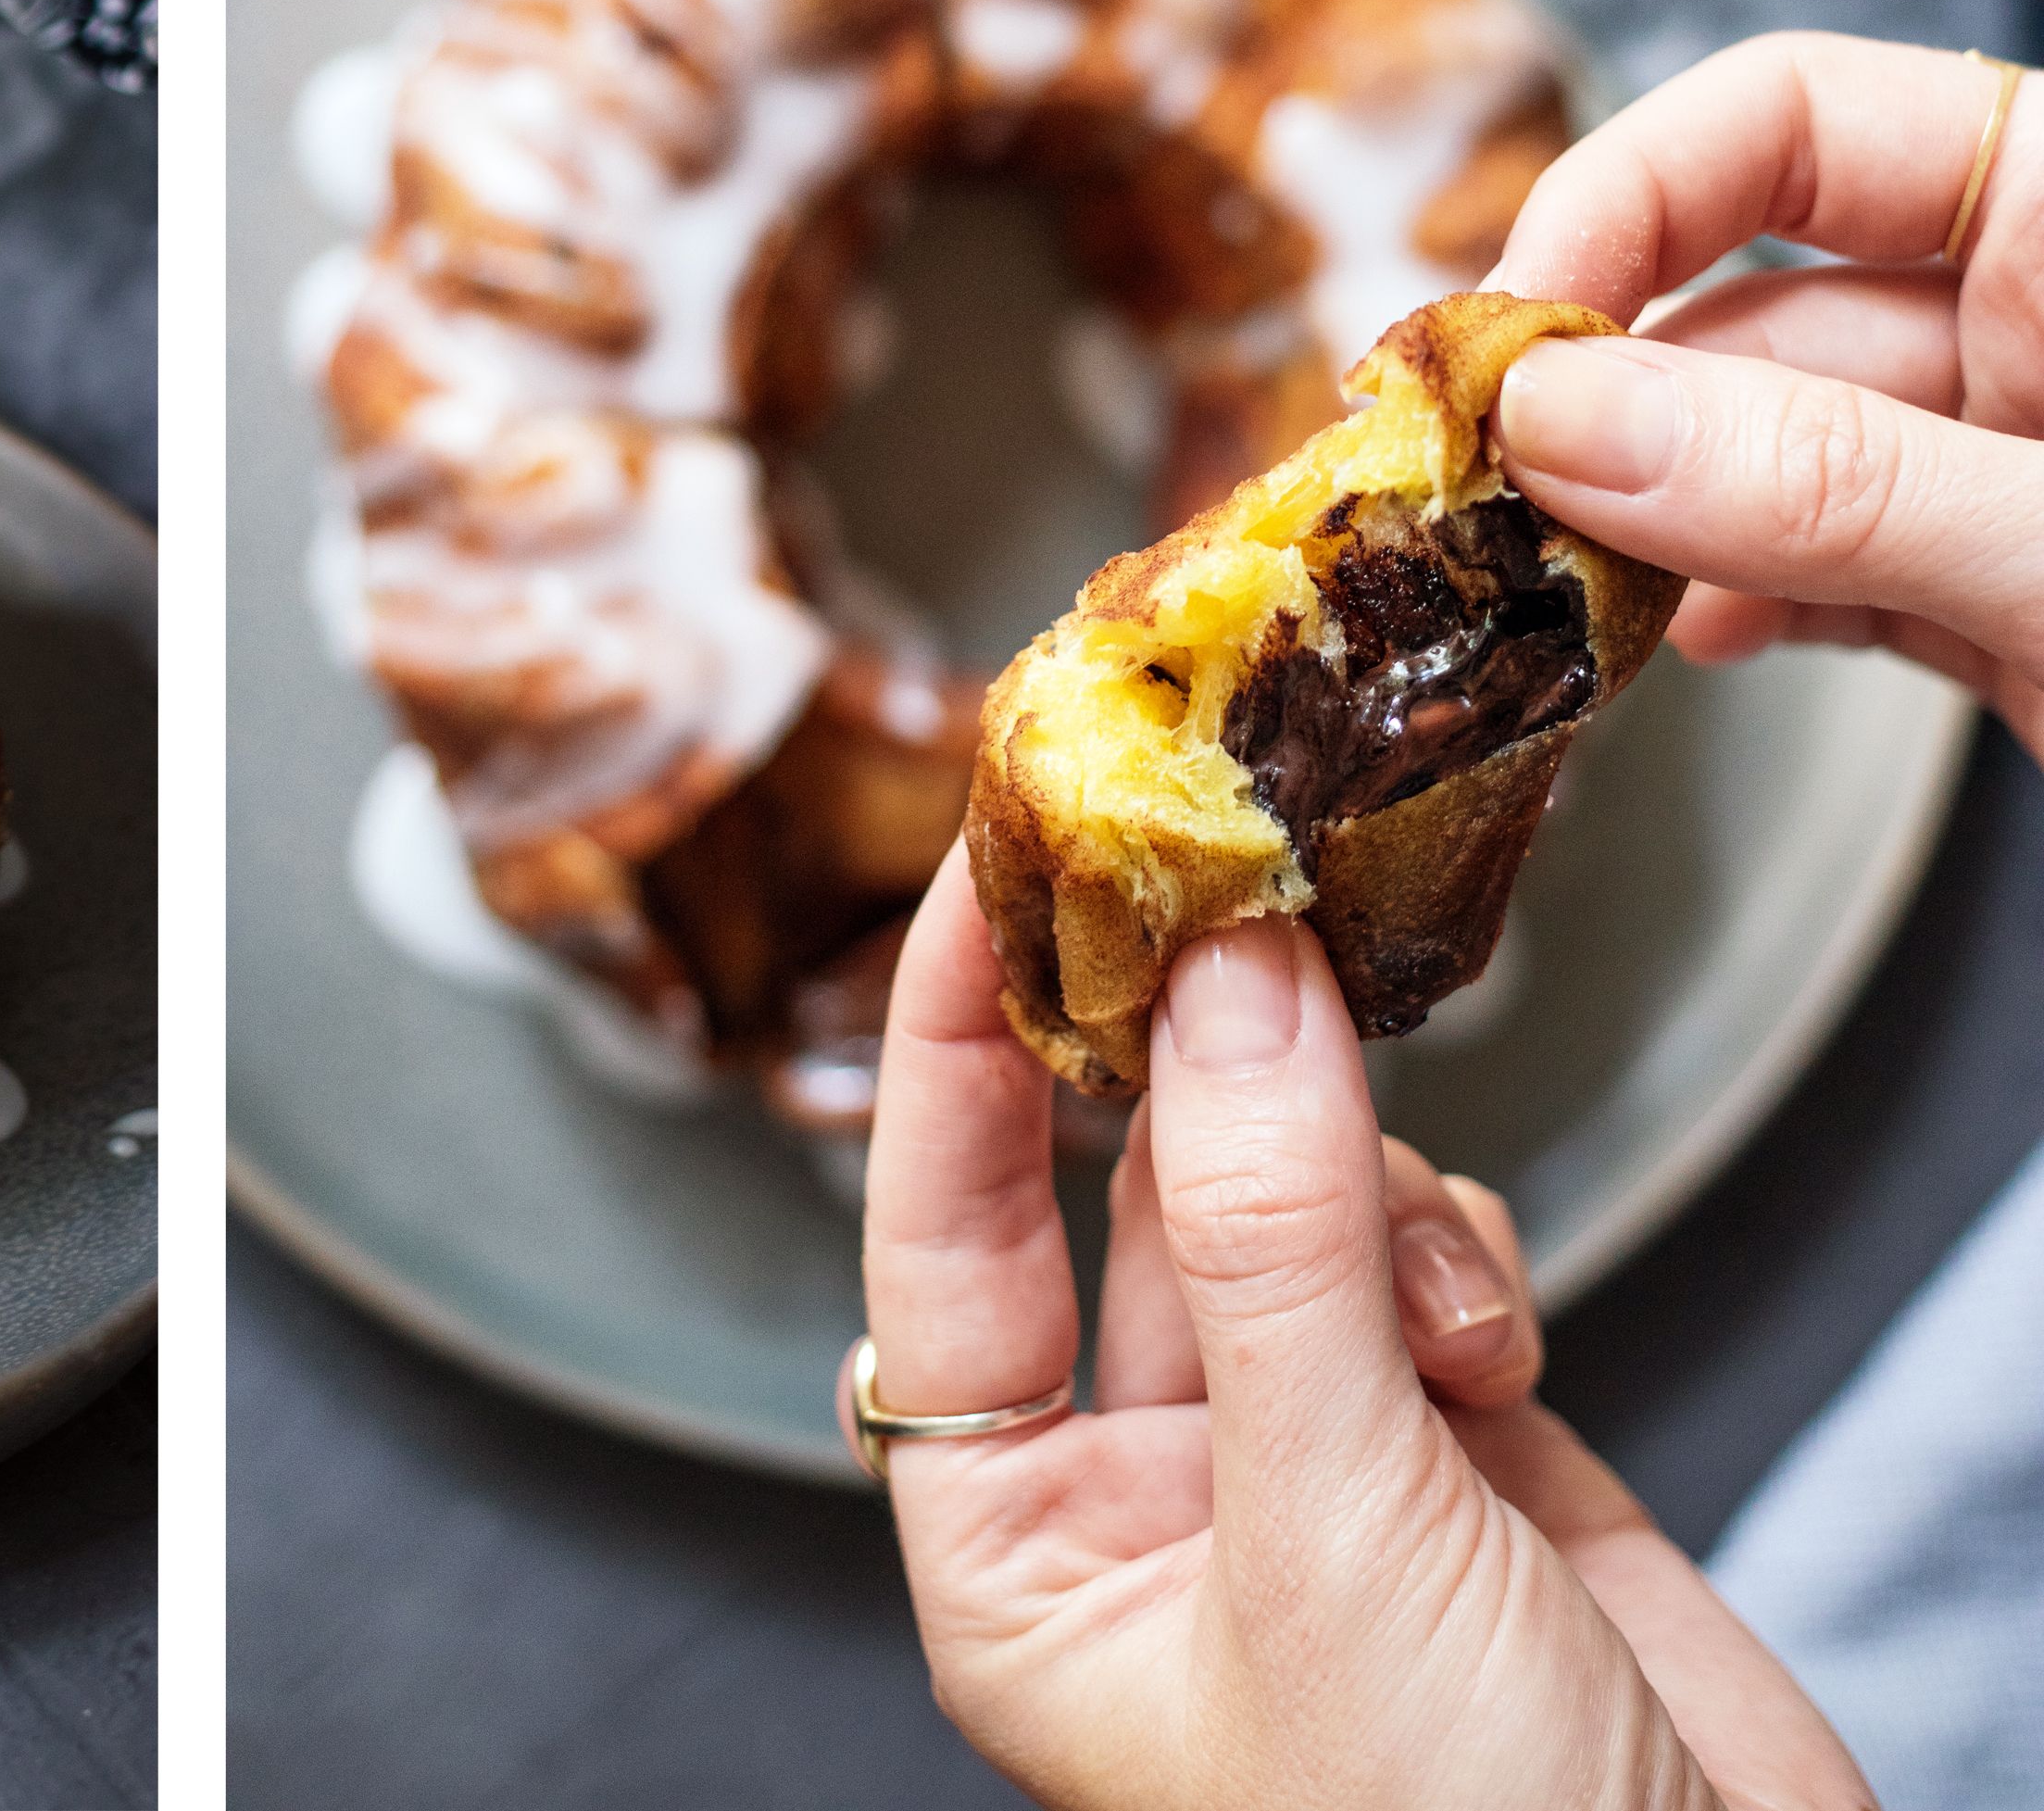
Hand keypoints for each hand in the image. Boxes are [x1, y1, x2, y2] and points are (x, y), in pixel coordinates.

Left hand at [854, 847, 1869, 1809]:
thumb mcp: (1332, 1533)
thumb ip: (1273, 1243)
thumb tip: (1222, 983)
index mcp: (1023, 1562)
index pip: (937, 1245)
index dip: (950, 1049)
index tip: (993, 868)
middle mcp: (1143, 1505)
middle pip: (1119, 1201)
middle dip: (1180, 1072)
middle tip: (1228, 907)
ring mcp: (1306, 1468)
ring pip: (1286, 1211)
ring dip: (1355, 1183)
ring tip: (1415, 1261)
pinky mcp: (1461, 1454)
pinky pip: (1416, 1262)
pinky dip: (1457, 1255)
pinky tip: (1492, 1349)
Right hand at [1485, 30, 2043, 758]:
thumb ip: (1830, 480)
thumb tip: (1559, 421)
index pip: (1799, 115)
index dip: (1630, 195)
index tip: (1505, 337)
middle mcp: (2039, 320)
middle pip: (1754, 302)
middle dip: (1602, 400)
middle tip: (1467, 494)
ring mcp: (2017, 468)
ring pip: (1767, 455)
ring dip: (1639, 524)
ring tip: (1535, 591)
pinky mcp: (2006, 604)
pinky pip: (1824, 574)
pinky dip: (1726, 609)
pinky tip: (1661, 646)